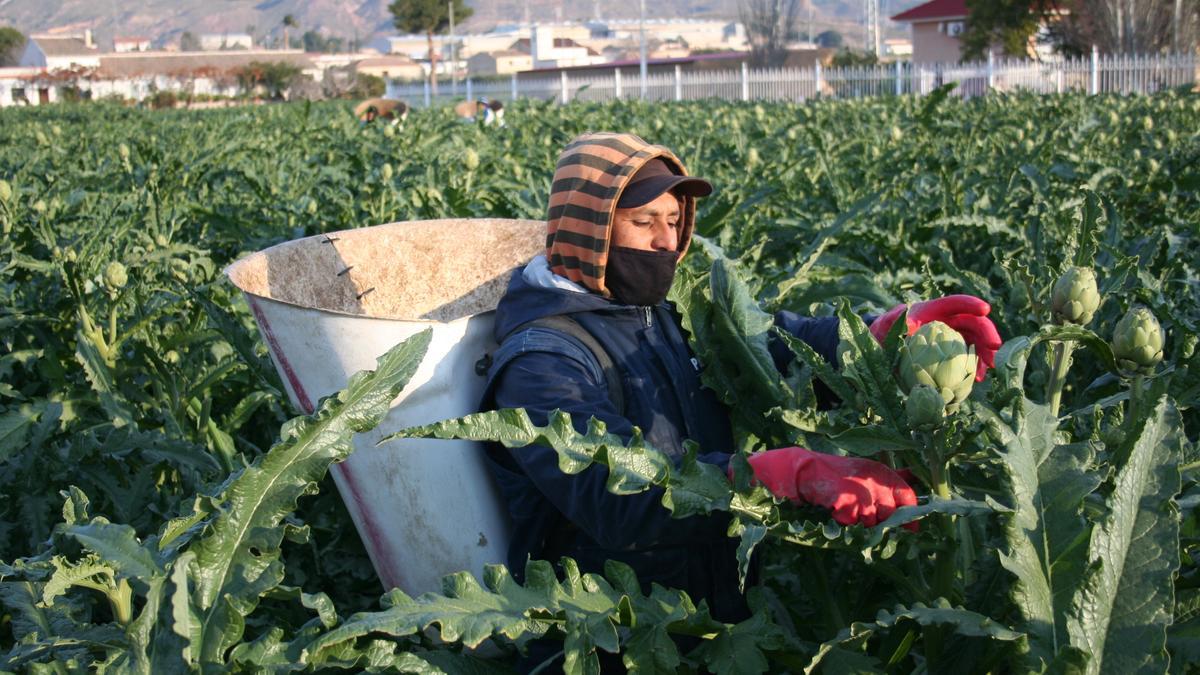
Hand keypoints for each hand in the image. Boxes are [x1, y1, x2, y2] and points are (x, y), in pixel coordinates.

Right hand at [745, 447, 917, 528]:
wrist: (809, 471)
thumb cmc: (841, 473)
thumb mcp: (869, 471)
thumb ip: (893, 478)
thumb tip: (917, 479)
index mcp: (883, 473)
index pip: (907, 496)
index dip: (911, 514)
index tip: (912, 528)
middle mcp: (874, 482)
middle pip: (890, 513)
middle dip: (882, 520)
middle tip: (866, 515)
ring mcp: (860, 493)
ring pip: (871, 522)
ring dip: (861, 521)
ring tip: (849, 508)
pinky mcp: (846, 504)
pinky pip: (852, 523)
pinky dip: (845, 520)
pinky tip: (837, 508)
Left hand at [869, 295, 1001, 381]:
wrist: (882, 347)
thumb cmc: (884, 331)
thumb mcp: (887, 325)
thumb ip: (896, 322)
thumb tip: (910, 326)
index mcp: (933, 310)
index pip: (956, 303)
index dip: (971, 304)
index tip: (985, 309)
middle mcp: (947, 322)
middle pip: (973, 323)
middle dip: (986, 334)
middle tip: (995, 347)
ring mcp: (951, 338)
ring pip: (975, 342)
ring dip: (984, 354)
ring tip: (988, 368)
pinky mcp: (951, 355)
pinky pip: (967, 359)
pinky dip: (973, 367)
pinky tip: (976, 379)